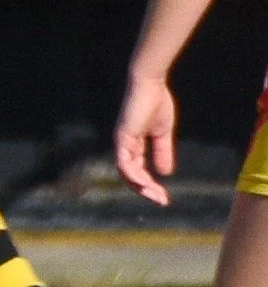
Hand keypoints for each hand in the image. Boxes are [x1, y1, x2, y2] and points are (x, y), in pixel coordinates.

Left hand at [113, 66, 177, 206]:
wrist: (151, 85)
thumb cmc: (155, 103)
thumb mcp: (162, 133)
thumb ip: (162, 151)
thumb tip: (165, 173)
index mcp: (133, 145)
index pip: (137, 171)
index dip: (149, 185)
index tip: (164, 197)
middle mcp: (125, 146)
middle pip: (130, 176)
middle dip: (146, 191)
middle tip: (162, 201)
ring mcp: (122, 142)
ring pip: (127, 173)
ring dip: (141, 187)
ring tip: (156, 196)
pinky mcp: (122, 137)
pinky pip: (124, 162)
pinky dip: (133, 175)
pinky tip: (145, 184)